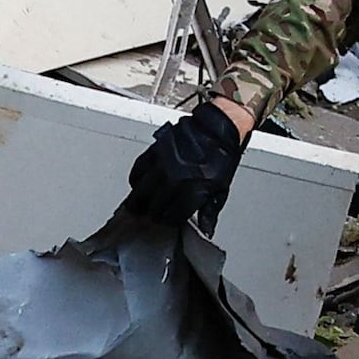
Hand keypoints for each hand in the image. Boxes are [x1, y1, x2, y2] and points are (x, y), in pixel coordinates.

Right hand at [127, 96, 249, 225]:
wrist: (219, 128)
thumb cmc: (222, 157)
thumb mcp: (221, 188)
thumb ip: (210, 211)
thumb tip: (205, 230)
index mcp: (193, 190)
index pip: (171, 215)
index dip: (167, 221)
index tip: (166, 221)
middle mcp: (175, 178)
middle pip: (153, 205)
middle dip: (152, 214)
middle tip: (151, 216)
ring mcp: (163, 164)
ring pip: (141, 190)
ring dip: (138, 201)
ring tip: (138, 206)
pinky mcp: (156, 150)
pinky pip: (138, 169)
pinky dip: (136, 179)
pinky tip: (138, 184)